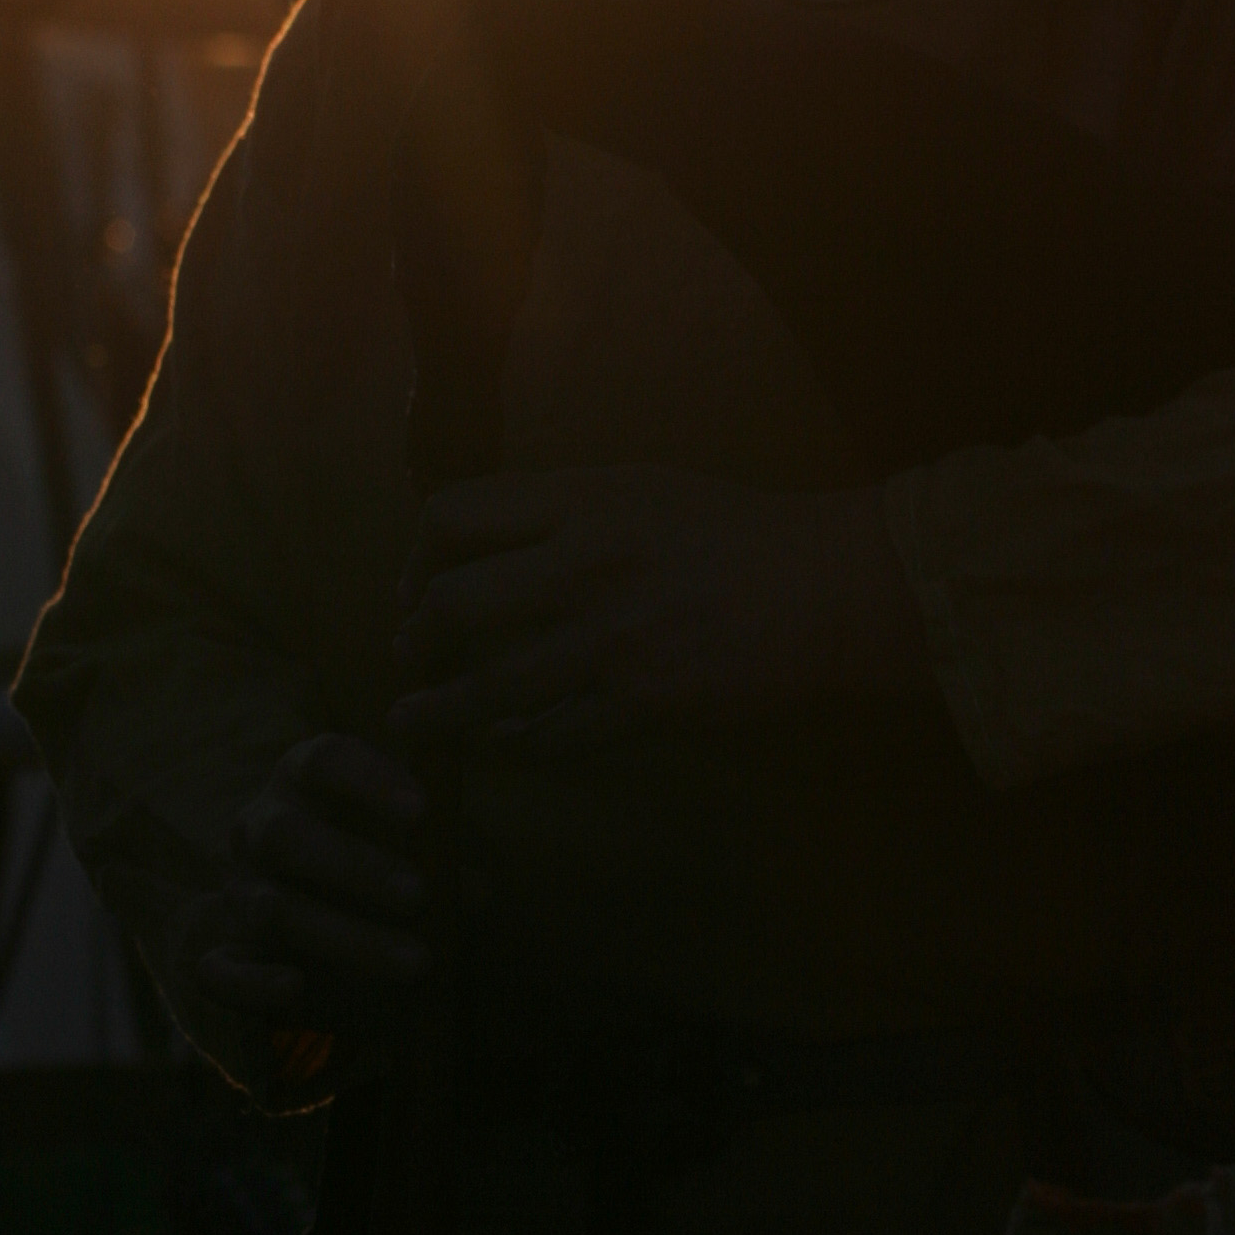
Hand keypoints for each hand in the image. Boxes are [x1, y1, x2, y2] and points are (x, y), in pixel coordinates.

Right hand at [189, 734, 430, 1028]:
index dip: (370, 780)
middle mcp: (260, 827)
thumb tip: (480, 891)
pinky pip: (221, 970)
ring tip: (415, 961)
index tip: (424, 809)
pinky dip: (254, 982)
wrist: (315, 919)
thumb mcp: (414, 845)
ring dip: (343, 936)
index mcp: (303, 777)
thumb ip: (444, 855)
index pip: (324, 758)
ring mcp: (238, 891)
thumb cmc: (377, 855)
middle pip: (288, 836)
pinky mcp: (224, 955)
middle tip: (421, 894)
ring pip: (271, 908)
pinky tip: (295, 988)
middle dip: (355, 866)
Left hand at [387, 466, 931, 752]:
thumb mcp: (644, 487)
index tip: (417, 583)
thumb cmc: (736, 529)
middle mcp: (586, 563)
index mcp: (584, 499)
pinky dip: (518, 746)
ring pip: (489, 688)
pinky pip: (553, 738)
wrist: (825, 585)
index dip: (417, 554)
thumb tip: (488, 541)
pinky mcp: (643, 702)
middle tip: (409, 655)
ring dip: (440, 712)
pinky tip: (504, 745)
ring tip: (414, 721)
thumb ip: (567, 510)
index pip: (456, 514)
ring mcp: (613, 639)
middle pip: (454, 604)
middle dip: (415, 638)